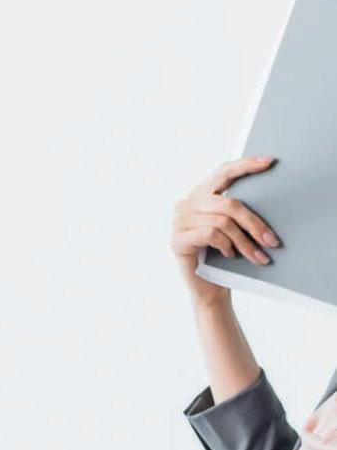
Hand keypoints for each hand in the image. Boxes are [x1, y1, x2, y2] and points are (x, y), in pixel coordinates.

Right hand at [171, 156, 278, 303]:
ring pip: (222, 222)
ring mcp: (179, 221)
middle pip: (228, 203)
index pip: (222, 173)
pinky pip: (209, 234)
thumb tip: (268, 195)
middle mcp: (186, 203)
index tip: (269, 162)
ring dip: (245, 242)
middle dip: (254, 223)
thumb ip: (236, 210)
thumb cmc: (224, 256)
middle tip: (272, 241)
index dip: (245, 165)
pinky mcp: (177, 239)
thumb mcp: (232, 228)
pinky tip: (230, 255)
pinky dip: (225, 245)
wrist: (208, 287)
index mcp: (200, 194)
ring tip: (258, 257)